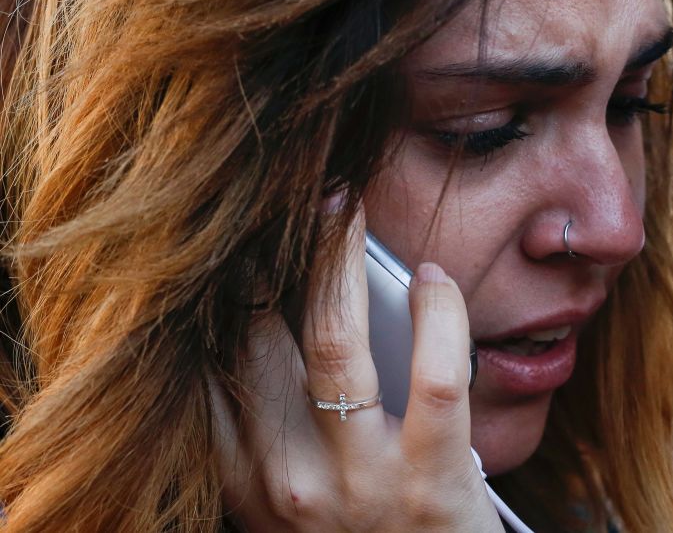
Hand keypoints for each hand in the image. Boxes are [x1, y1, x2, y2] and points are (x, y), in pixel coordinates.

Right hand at [211, 205, 500, 530]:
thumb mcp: (292, 498)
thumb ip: (271, 426)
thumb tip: (268, 314)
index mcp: (246, 483)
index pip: (211, 365)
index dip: (225, 288)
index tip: (242, 234)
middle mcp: (288, 483)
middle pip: (262, 339)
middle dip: (278, 254)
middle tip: (299, 197)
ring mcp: (361, 483)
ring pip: (336, 343)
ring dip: (338, 260)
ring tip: (346, 209)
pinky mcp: (433, 482)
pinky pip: (434, 376)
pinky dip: (437, 315)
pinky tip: (436, 281)